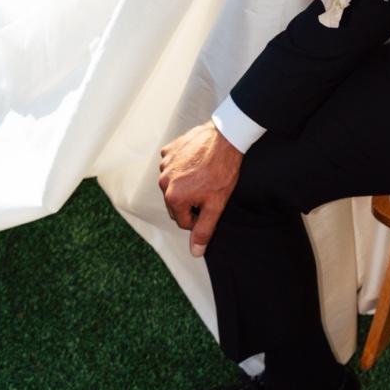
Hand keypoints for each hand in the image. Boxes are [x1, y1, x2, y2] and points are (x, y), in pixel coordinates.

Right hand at [158, 122, 242, 257]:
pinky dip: (182, 167)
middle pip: (176, 204)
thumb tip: (195, 252)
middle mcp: (163, 181)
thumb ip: (204, 230)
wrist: (226, 137)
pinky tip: (197, 162)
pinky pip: (173, 166)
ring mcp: (164, 164)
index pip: (184, 221)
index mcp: (173, 198)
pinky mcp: (169, 150)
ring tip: (203, 176)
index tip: (211, 205)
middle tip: (209, 191)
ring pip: (173, 185)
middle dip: (190, 202)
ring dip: (185, 185)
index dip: (200, 217)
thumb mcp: (216, 205)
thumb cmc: (222, 171)